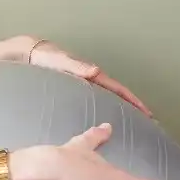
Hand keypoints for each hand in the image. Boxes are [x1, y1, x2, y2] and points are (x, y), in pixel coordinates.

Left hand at [13, 36, 152, 116]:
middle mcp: (91, 79)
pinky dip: (105, 108)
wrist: (31, 53)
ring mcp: (84, 84)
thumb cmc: (45, 57)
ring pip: (107, 98)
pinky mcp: (75, 89)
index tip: (147, 113)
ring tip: (133, 126)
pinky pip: (95, 100)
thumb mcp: (60, 60)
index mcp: (91, 74)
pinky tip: (103, 122)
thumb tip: (96, 70)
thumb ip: (76, 65)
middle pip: (117, 95)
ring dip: (121, 109)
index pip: (117, 89)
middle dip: (133, 108)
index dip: (133, 100)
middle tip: (148, 124)